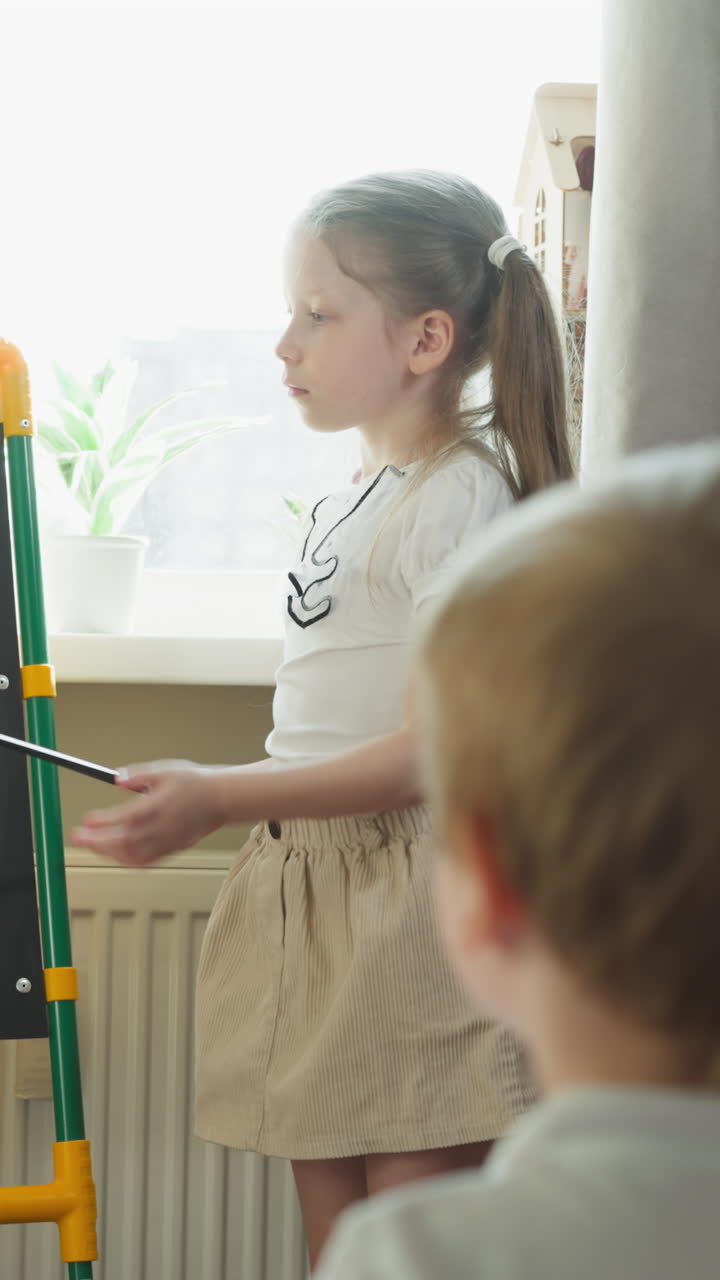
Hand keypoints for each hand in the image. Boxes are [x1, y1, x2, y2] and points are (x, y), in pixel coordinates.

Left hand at [70, 760, 225, 865]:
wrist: (222, 799)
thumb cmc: (196, 783)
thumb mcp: (166, 770)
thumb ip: (139, 775)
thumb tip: (117, 778)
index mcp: (160, 807)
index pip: (126, 818)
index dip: (103, 822)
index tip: (86, 820)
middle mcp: (163, 828)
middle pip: (124, 841)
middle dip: (97, 842)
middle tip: (77, 838)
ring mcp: (168, 841)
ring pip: (133, 855)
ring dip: (109, 853)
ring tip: (92, 845)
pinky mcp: (172, 849)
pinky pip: (145, 860)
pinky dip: (126, 859)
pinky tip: (115, 854)